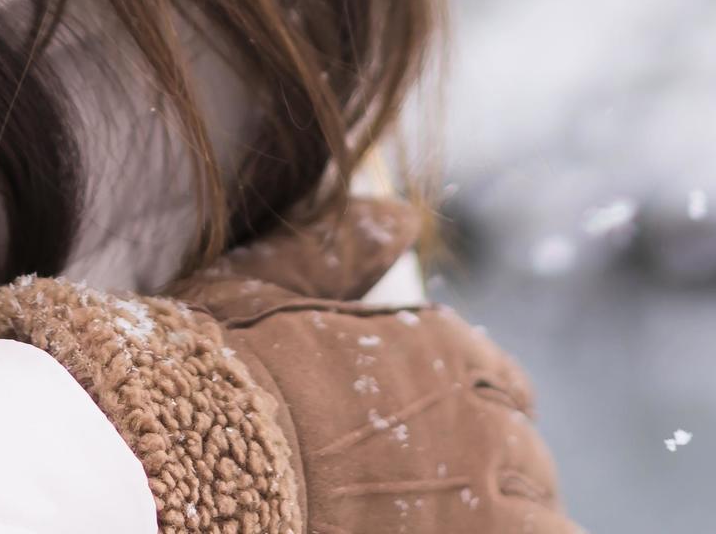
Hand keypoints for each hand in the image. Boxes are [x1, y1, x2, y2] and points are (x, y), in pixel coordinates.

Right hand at [0, 194, 582, 533]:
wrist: (176, 462)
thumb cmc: (208, 377)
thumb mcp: (263, 291)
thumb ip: (338, 249)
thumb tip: (403, 212)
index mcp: (445, 351)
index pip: (500, 386)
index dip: (462, 413)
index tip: (417, 440)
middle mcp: (482, 428)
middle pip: (525, 462)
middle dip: (483, 478)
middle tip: (414, 500)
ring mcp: (482, 510)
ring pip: (539, 521)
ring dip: (501, 522)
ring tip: (430, 521)